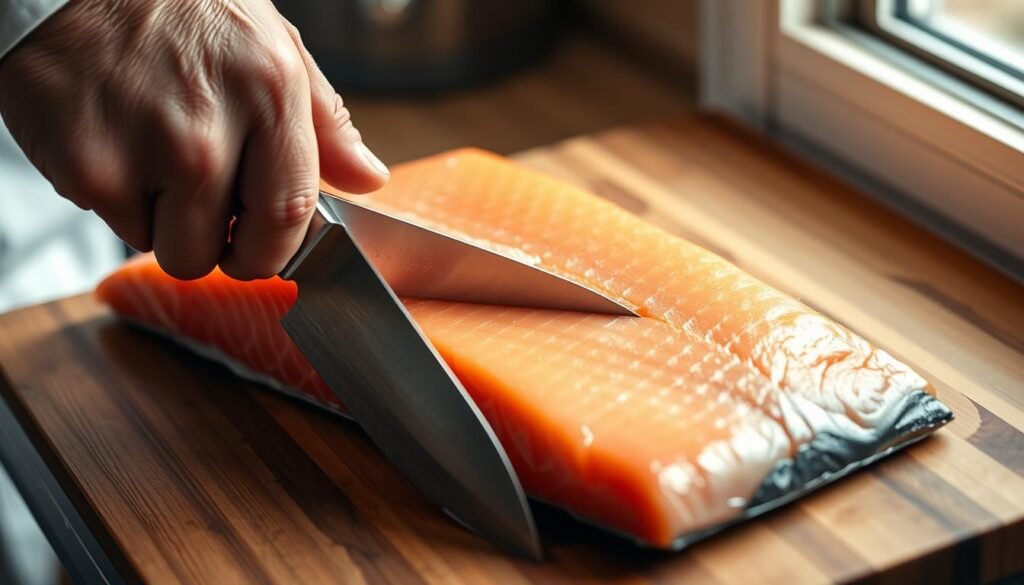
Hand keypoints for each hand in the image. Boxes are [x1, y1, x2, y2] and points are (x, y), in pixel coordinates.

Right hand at [0, 0, 388, 279]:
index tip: (261, 244)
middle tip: (201, 204)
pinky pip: (117, 226)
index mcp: (269, 95)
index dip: (275, 248)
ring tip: (154, 161)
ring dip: (164, 223)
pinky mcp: (87, 170)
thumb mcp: (271, 44)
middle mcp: (210, 131)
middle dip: (218, 245)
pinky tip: (116, 145)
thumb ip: (326, 120)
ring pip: (169, 249)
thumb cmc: (177, 7)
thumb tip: (370, 178)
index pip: (291, 216)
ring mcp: (145, 154)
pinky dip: (117, 200)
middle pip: (226, 255)